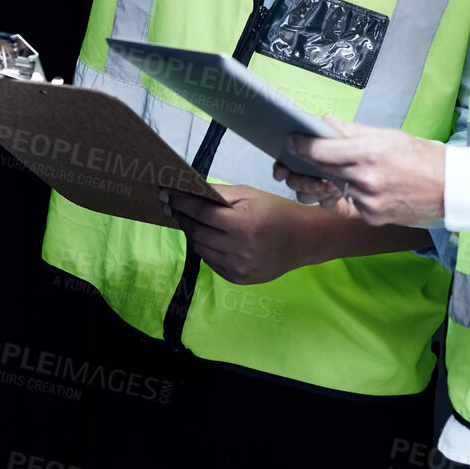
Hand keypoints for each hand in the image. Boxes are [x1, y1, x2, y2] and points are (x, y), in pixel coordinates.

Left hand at [159, 184, 315, 285]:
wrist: (303, 240)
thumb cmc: (276, 211)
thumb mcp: (250, 195)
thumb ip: (220, 194)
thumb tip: (190, 190)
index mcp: (243, 224)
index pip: (202, 213)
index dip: (181, 203)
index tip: (166, 194)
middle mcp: (238, 249)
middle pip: (198, 233)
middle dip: (184, 218)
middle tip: (176, 207)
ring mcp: (238, 267)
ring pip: (201, 249)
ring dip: (193, 234)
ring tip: (192, 222)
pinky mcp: (238, 278)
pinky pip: (211, 262)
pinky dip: (206, 249)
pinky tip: (209, 238)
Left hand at [272, 117, 444, 227]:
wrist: (452, 189)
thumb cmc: (424, 159)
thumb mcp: (389, 136)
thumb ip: (353, 131)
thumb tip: (326, 123)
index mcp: (369, 152)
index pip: (320, 149)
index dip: (301, 145)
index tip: (291, 141)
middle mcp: (366, 179)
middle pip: (321, 170)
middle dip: (307, 163)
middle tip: (298, 158)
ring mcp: (368, 201)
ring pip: (332, 190)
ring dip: (325, 182)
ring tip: (326, 175)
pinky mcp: (372, 217)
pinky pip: (348, 206)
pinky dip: (347, 196)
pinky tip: (352, 188)